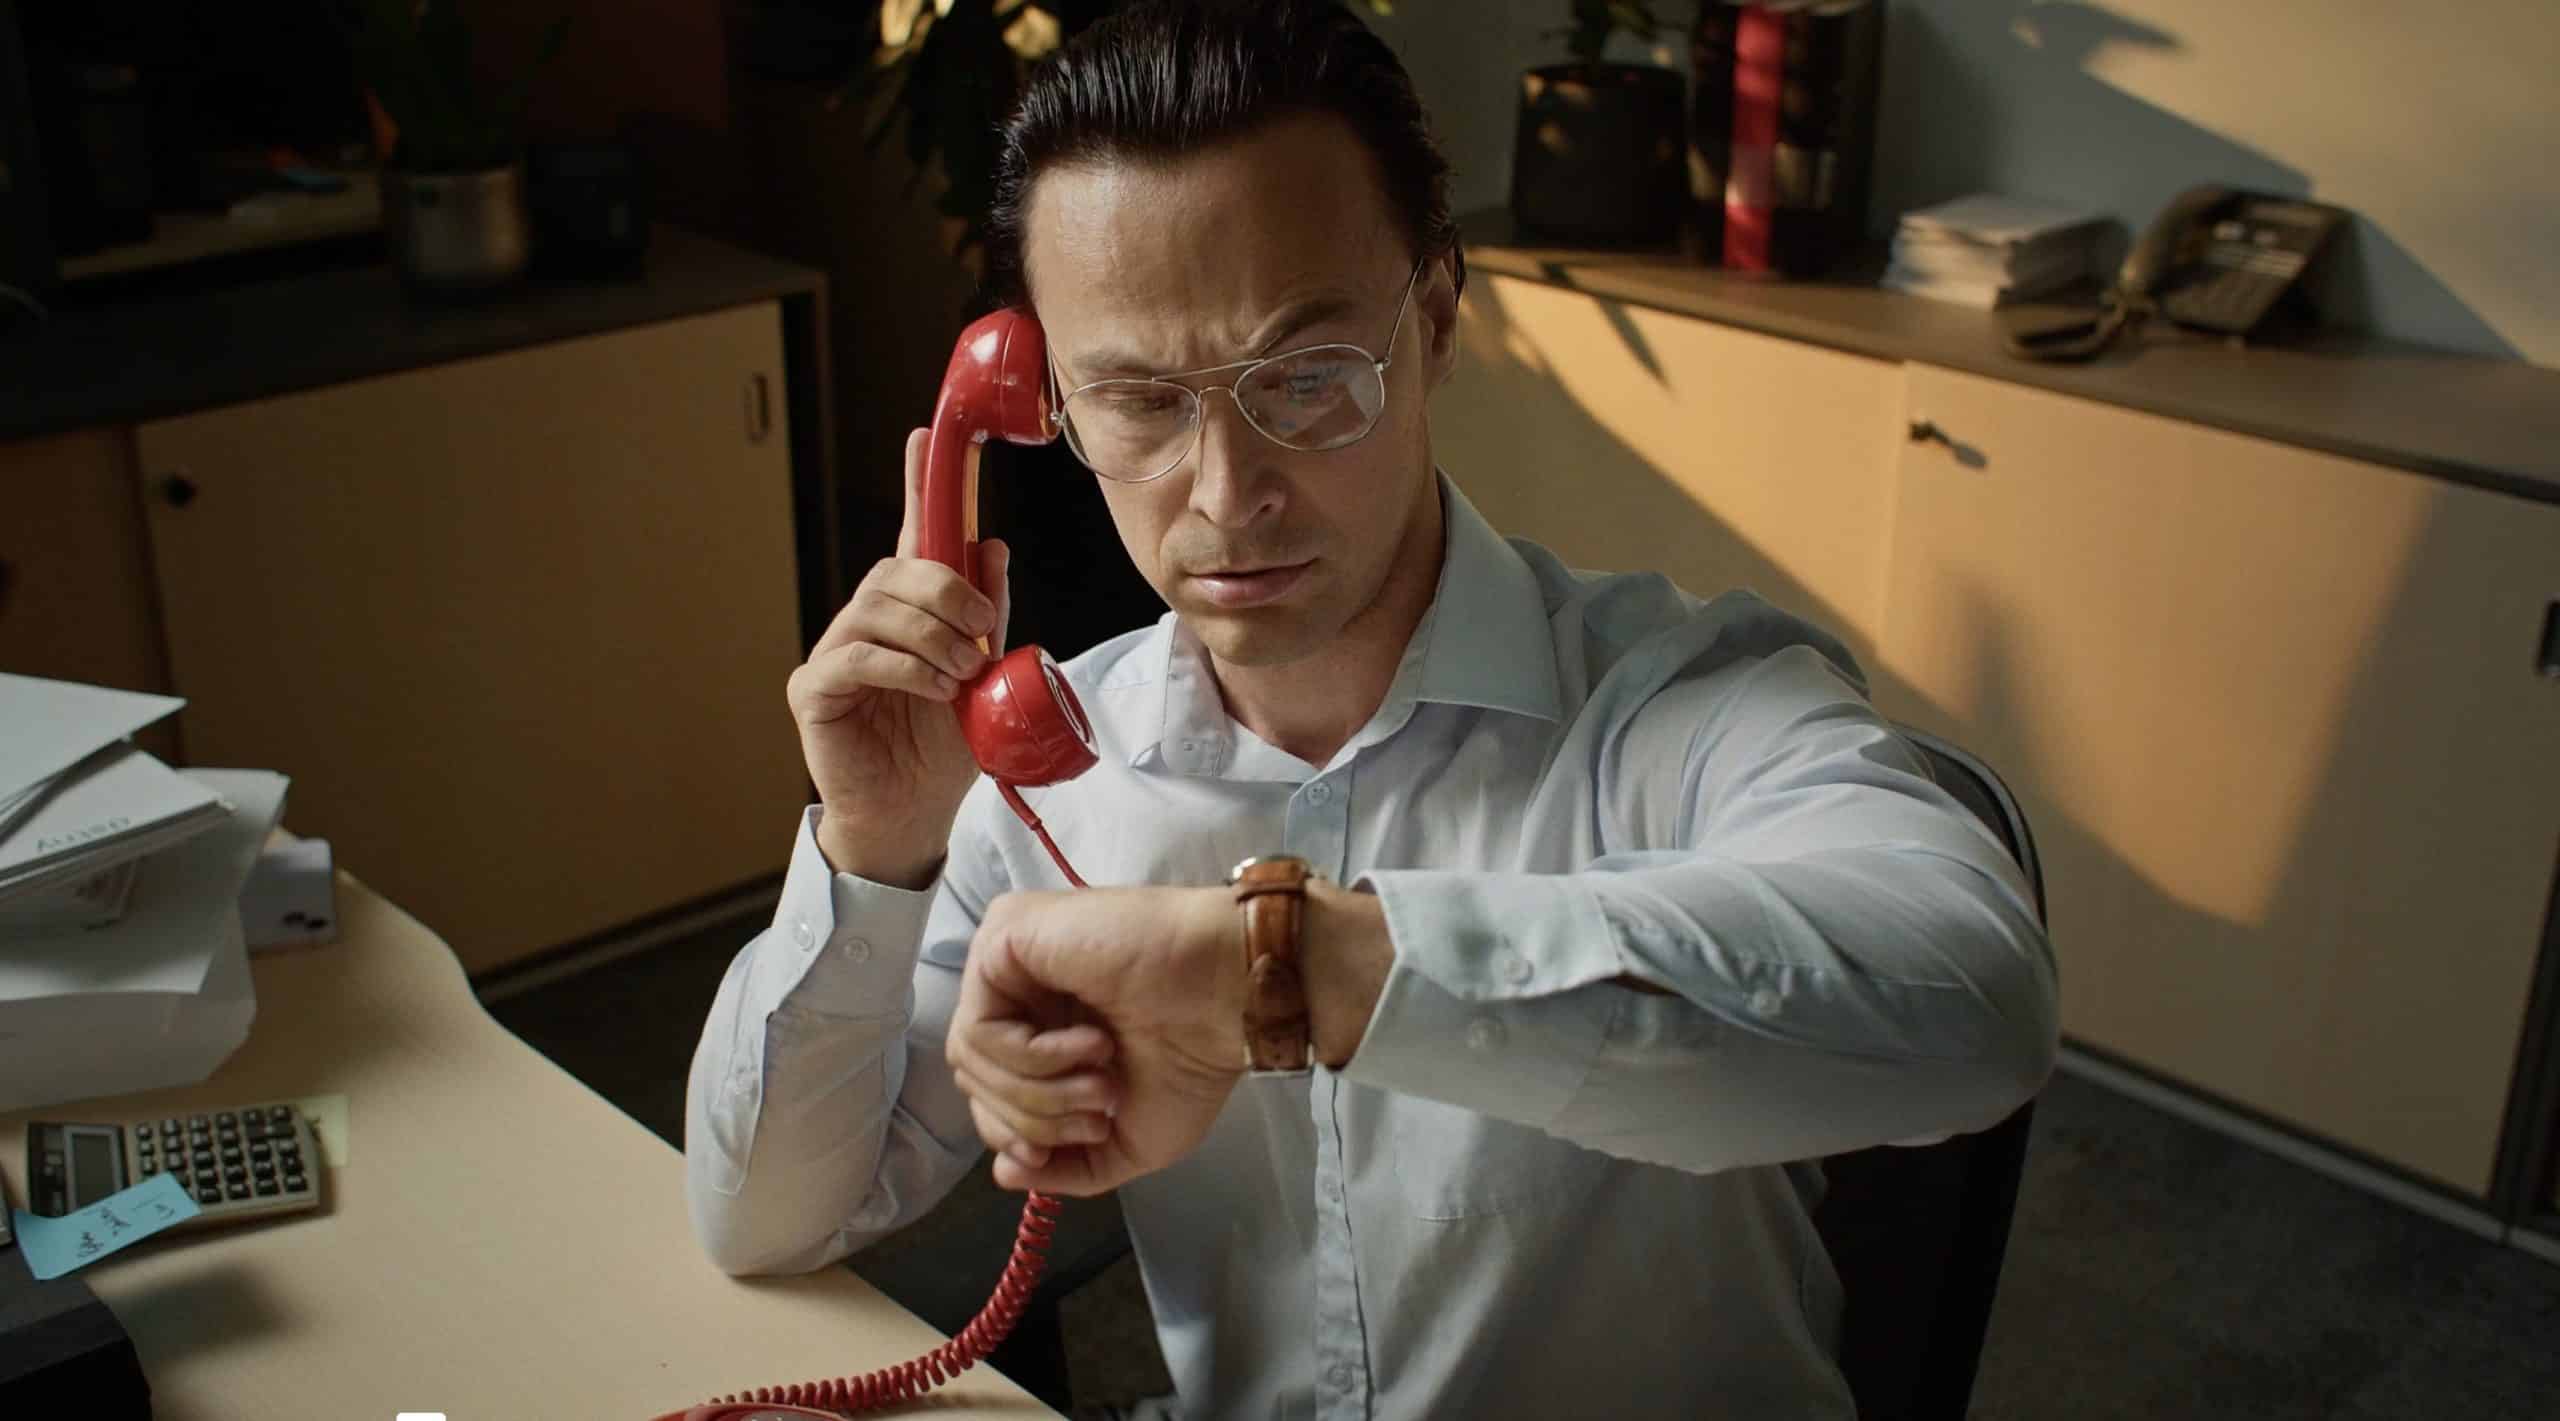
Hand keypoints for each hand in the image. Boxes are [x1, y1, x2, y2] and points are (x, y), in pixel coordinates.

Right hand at [786, 428, 1011, 886]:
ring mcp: (835, 653)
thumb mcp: (983, 678)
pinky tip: (932, 686)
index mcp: (908, 615)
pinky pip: (855, 655)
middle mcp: (864, 623)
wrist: (914, 818)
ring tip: (960, 672)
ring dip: (931, 634)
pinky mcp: (815, 690)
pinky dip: (903, 666)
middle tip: (981, 631)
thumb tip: (992, 548)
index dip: (919, 486)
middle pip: (896, 570)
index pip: (911, 538)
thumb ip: (986, 617)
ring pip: (877, 608)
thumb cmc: (942, 752)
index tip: (926, 437)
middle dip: (947, 590)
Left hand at [947, 886, 1246, 1194]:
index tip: (1077, 1142)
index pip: (990, 1089)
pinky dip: (1032, 1058)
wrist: (1227, 996)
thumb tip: (1003, 1172)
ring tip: (1102, 1083)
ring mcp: (1008, 956)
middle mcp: (1020, 985)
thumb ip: (1066, 1165)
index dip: (1019, 1134)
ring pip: (971, 1057)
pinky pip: (979, 1027)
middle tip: (1100, 1111)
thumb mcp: (1128, 1139)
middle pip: (974, 1077)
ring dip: (1039, 1094)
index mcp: (1047, 1023)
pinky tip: (1091, 1045)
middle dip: (1033, 1119)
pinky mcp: (1005, 934)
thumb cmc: (1192, 1057)